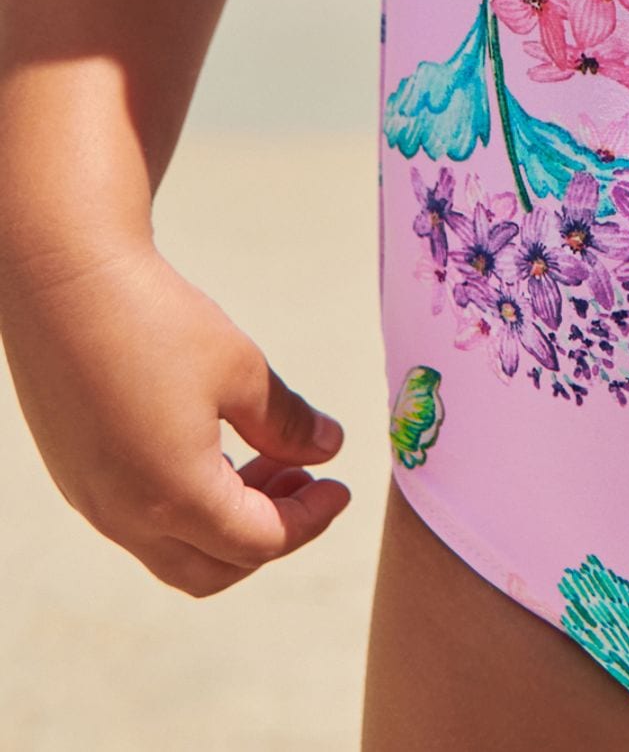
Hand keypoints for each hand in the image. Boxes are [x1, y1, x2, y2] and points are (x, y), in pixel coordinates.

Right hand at [0, 235, 350, 595]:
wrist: (65, 282)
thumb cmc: (156, 322)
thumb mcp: (241, 370)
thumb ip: (287, 422)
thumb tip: (325, 449)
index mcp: (174, 499)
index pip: (257, 543)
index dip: (309, 521)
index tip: (339, 488)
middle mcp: (125, 517)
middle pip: (211, 569)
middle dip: (268, 537)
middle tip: (303, 484)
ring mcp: (93, 500)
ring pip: (170, 548)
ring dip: (225, 521)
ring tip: (267, 461)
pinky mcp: (75, 474)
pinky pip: (137, 520)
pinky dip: (184, 507)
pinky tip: (209, 450)